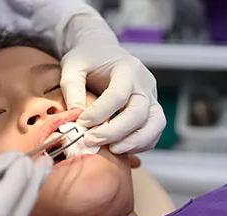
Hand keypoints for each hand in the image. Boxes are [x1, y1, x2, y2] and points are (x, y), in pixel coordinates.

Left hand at [57, 4, 165, 153]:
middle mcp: (144, 83)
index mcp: (127, 68)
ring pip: (155, 124)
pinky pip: (154, 132)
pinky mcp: (151, 111)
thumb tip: (76, 115)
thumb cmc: (88, 59)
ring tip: (111, 150)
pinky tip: (119, 147)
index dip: (100, 113)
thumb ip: (72, 88)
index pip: (118, 95)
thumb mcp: (73, 66)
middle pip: (139, 113)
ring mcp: (151, 98)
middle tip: (91, 141)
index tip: (81, 123)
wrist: (103, 53)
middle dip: (115, 132)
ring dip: (134, 142)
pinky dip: (140, 144)